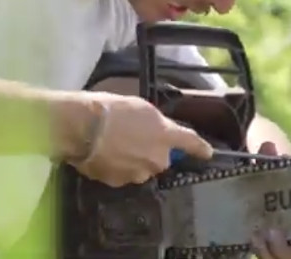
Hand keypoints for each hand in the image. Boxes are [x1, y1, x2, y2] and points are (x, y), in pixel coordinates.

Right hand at [68, 92, 212, 186]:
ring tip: (113, 145)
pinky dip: (117, 167)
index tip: (208, 153)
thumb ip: (156, 123)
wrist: (83, 128)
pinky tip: (104, 154)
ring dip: (133, 160)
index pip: (191, 143)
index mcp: (166, 136)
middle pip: (161, 158)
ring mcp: (139, 174)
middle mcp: (158, 159)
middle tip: (133, 137)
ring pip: (141, 168)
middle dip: (151, 151)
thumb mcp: (141, 107)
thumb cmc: (112, 110)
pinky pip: (123, 175)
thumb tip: (159, 132)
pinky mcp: (119, 183)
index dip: (201, 148)